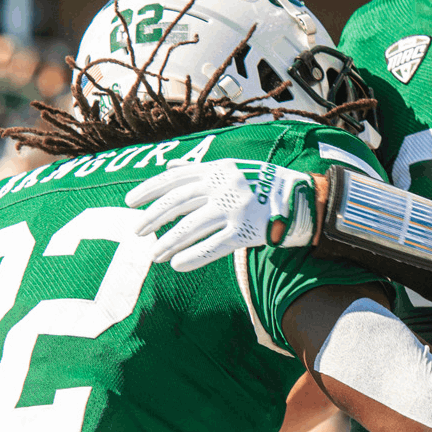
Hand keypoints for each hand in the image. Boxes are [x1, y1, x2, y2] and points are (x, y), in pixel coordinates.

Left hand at [126, 158, 317, 271]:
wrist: (301, 199)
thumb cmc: (261, 185)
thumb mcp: (230, 168)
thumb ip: (198, 170)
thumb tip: (168, 167)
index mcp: (217, 169)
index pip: (175, 179)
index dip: (150, 191)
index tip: (130, 202)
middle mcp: (224, 185)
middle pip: (179, 202)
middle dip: (153, 217)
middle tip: (137, 232)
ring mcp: (235, 208)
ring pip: (192, 226)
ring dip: (169, 241)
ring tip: (154, 255)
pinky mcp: (247, 230)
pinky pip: (215, 245)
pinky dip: (194, 256)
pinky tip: (177, 265)